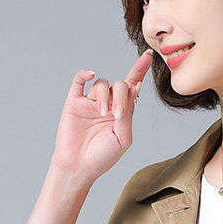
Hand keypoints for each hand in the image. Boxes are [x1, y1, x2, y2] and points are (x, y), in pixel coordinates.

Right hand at [50, 48, 153, 185]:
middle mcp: (107, 104)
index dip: (139, 71)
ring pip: (102, 84)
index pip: (132, 87)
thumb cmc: (102, 157)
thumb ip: (128, 113)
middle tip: (117, 115)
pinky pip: (79, 81)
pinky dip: (85, 74)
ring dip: (105, 96)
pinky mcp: (74, 102)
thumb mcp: (123, 137)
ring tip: (102, 114)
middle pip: (119, 84)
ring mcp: (90, 102)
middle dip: (121, 96)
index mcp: (122, 113)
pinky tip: (91, 74)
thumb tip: (133, 86)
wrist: (79, 167)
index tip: (148, 56)